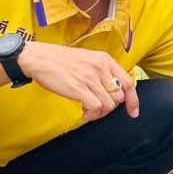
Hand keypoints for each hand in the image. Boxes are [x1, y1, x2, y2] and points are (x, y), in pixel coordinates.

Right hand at [17, 42, 139, 120]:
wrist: (39, 58)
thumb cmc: (60, 60)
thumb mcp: (87, 58)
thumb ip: (101, 71)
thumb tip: (112, 90)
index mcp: (104, 59)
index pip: (128, 82)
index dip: (133, 100)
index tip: (133, 112)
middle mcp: (100, 68)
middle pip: (118, 96)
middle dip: (110, 107)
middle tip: (97, 108)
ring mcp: (90, 78)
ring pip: (108, 104)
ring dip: (100, 113)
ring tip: (89, 111)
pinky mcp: (79, 88)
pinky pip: (96, 107)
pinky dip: (92, 115)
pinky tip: (84, 113)